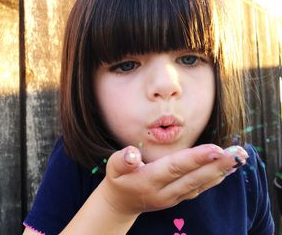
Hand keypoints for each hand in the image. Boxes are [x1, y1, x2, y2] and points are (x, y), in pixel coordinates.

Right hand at [99, 144, 247, 215]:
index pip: (175, 167)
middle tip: (239, 153)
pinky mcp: (178, 199)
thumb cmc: (118, 180)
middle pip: (194, 178)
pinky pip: (199, 189)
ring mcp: (173, 198)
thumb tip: (132, 153)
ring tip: (239, 159)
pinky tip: (227, 170)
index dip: (195, 159)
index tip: (216, 149)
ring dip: (221, 172)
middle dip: (218, 165)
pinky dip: (214, 179)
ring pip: (200, 185)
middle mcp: (164, 191)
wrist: (121, 204)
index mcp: (149, 180)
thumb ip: (122, 160)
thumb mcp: (113, 168)